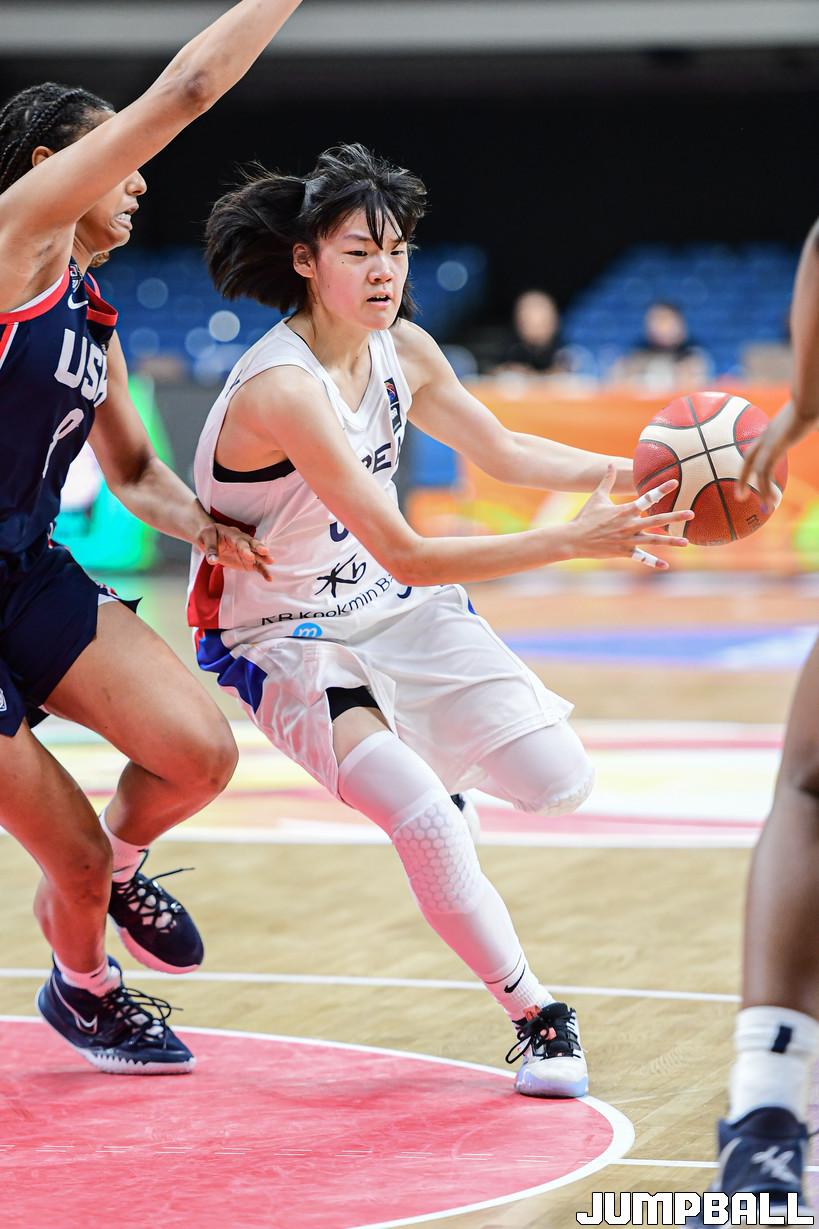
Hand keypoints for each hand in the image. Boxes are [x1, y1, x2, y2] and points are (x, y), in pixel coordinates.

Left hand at [197, 522, 272, 580]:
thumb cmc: (208, 535)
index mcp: (233, 535)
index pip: (240, 542)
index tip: (249, 556)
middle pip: (253, 544)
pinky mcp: (248, 561)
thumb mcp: (206, 538)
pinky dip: (263, 571)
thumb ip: (210, 549)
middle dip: (259, 548)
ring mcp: (247, 551)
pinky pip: (257, 566)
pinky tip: (269, 578)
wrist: (210, 538)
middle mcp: (243, 542)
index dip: (245, 549)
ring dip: (264, 558)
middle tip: (265, 552)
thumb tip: (212, 560)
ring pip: (257, 554)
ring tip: (271, 561)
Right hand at [569, 465, 693, 569]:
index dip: (662, 489)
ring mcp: (627, 540)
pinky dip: (653, 562)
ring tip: (686, 542)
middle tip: (692, 513)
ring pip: (653, 541)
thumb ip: (607, 480)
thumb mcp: (597, 497)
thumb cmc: (584, 517)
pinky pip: (641, 558)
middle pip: (656, 520)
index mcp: (625, 511)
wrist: (573, 539)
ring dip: (670, 541)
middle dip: (675, 517)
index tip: (676, 483)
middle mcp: (629, 525)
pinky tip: (666, 564)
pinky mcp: (623, 552)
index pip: (647, 498)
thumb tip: (610, 463)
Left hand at [737, 400, 807, 506]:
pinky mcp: (775, 447)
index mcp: (772, 430)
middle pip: (749, 459)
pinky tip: (772, 500)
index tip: (751, 474)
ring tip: (766, 507)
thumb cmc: (812, 404)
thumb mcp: (807, 417)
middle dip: (743, 478)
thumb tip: (813, 424)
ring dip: (761, 491)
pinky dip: (766, 488)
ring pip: (758, 470)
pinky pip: (766, 471)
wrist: (809, 398)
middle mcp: (767, 436)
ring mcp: (769, 441)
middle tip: (740, 497)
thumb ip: (804, 425)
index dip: (753, 462)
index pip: (757, 448)